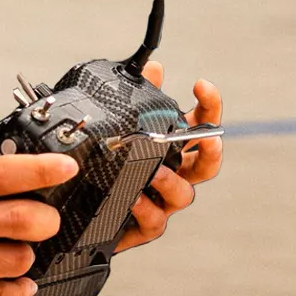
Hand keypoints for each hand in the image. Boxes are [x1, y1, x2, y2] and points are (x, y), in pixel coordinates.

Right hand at [0, 107, 76, 295]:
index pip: (2, 172)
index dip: (43, 168)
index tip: (67, 167)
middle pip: (24, 219)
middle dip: (46, 219)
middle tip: (43, 219)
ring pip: (19, 259)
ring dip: (26, 255)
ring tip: (13, 250)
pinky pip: (3, 295)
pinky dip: (17, 290)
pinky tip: (13, 282)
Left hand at [116, 63, 222, 252]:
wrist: (83, 210)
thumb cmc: (111, 167)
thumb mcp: (124, 127)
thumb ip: (141, 98)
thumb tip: (153, 69)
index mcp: (173, 148)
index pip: (201, 125)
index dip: (209, 106)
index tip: (201, 85)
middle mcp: (173, 174)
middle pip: (206, 164)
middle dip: (211, 150)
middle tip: (208, 138)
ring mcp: (162, 202)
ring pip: (182, 195)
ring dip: (172, 182)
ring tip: (157, 172)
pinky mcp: (144, 226)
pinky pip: (155, 221)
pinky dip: (147, 210)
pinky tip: (134, 199)